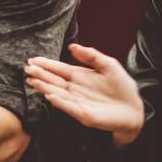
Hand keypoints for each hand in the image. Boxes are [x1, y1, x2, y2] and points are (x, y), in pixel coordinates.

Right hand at [26, 43, 144, 147]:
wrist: (134, 108)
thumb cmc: (122, 86)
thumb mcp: (108, 64)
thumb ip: (91, 55)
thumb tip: (72, 47)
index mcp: (80, 76)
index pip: (59, 69)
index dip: (46, 65)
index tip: (33, 60)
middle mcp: (75, 88)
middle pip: (54, 80)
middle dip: (40, 75)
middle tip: (27, 69)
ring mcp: (78, 102)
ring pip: (57, 93)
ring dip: (45, 88)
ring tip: (32, 81)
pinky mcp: (84, 114)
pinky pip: (69, 107)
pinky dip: (59, 102)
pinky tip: (50, 95)